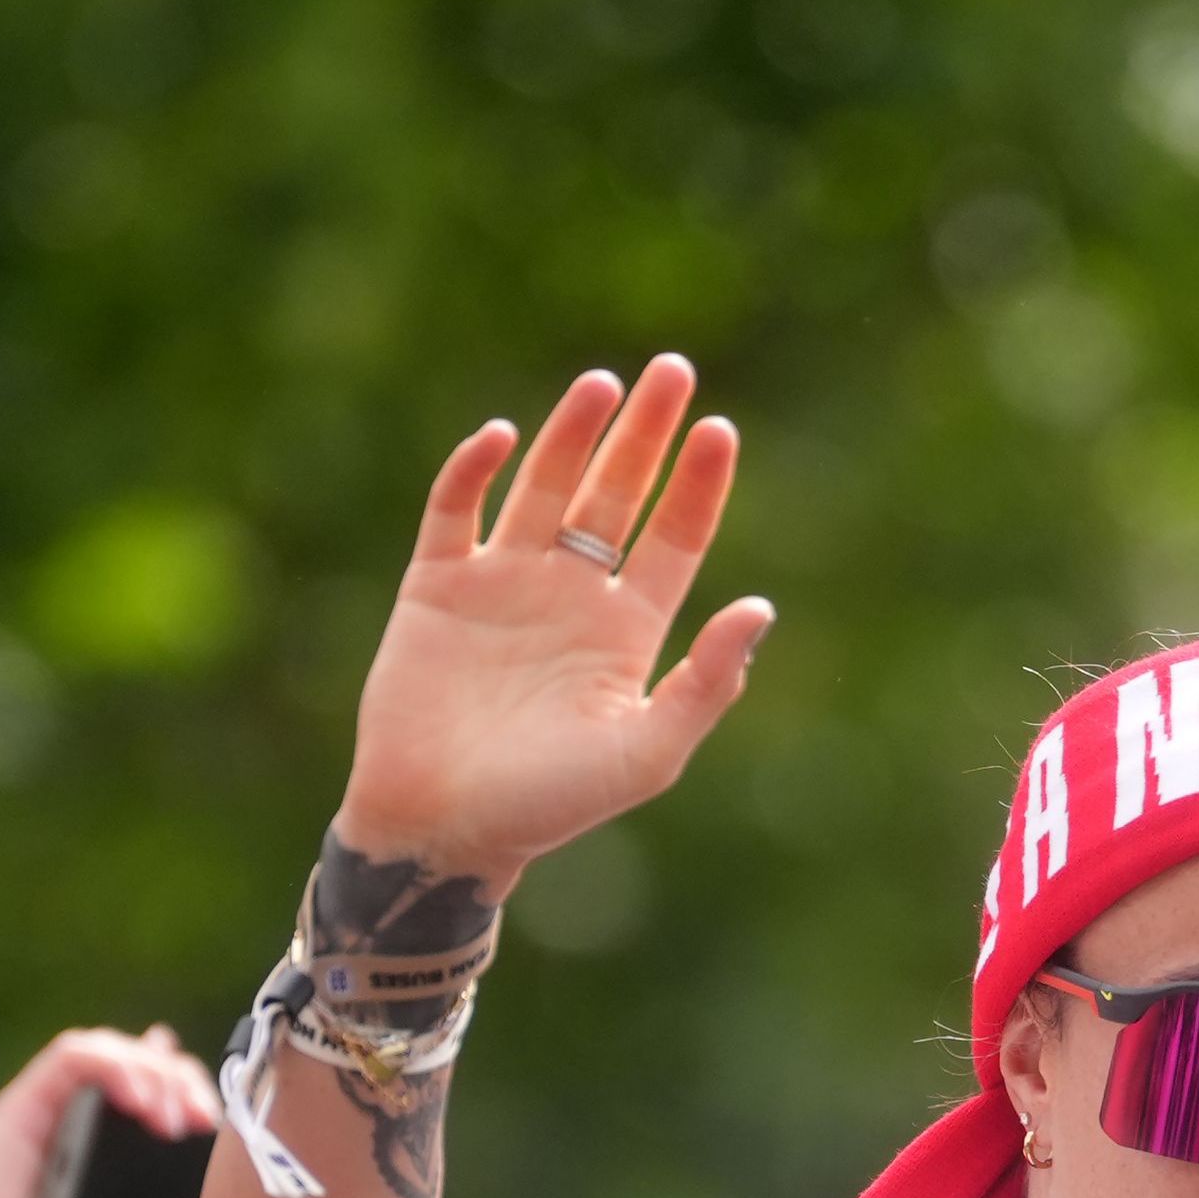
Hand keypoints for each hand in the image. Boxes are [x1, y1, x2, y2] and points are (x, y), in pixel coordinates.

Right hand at [0, 1024, 220, 1197]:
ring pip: (111, 1053)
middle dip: (185, 1084)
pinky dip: (115, 1063)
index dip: (188, 1097)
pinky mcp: (21, 1108)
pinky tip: (140, 1099)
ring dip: (156, 1070)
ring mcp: (47, 1120)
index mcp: (97, 1178)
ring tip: (175, 1116)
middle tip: (204, 1122)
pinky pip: (73, 1058)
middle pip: (142, 1073)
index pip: (151, 1108)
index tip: (216, 1120)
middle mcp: (73, 1140)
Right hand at [338, 353, 772, 888]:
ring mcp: (502, 585)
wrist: (442, 828)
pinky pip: (455, 512)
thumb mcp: (645, 753)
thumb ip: (705, 685)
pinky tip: (500, 435)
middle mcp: (570, 596)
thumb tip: (761, 607)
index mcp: (625, 632)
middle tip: (673, 369)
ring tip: (603, 384)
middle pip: (616, 495)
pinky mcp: (437, 588)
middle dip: (644, 434)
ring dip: (571, 435)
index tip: (718, 431)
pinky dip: (473, 471)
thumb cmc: (549, 806)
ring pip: (542, 487)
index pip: (673, 538)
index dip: (698, 485)